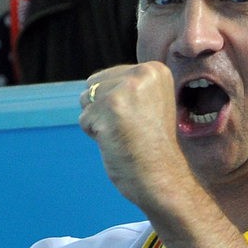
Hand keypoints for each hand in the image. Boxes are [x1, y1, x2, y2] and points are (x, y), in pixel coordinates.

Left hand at [78, 62, 192, 211]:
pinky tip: (119, 142)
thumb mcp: (146, 106)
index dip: (116, 105)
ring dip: (99, 122)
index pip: (107, 77)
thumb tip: (90, 89)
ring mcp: (127, 89)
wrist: (163, 178)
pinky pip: (84, 120)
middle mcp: (142, 73)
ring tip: (125, 135)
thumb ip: (126, 90)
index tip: (140, 121)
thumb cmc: (151, 148)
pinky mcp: (112, 107)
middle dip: (103, 111)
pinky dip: (96, 136)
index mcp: (154, 70)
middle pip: (93, 84)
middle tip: (131, 130)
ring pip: (86, 100)